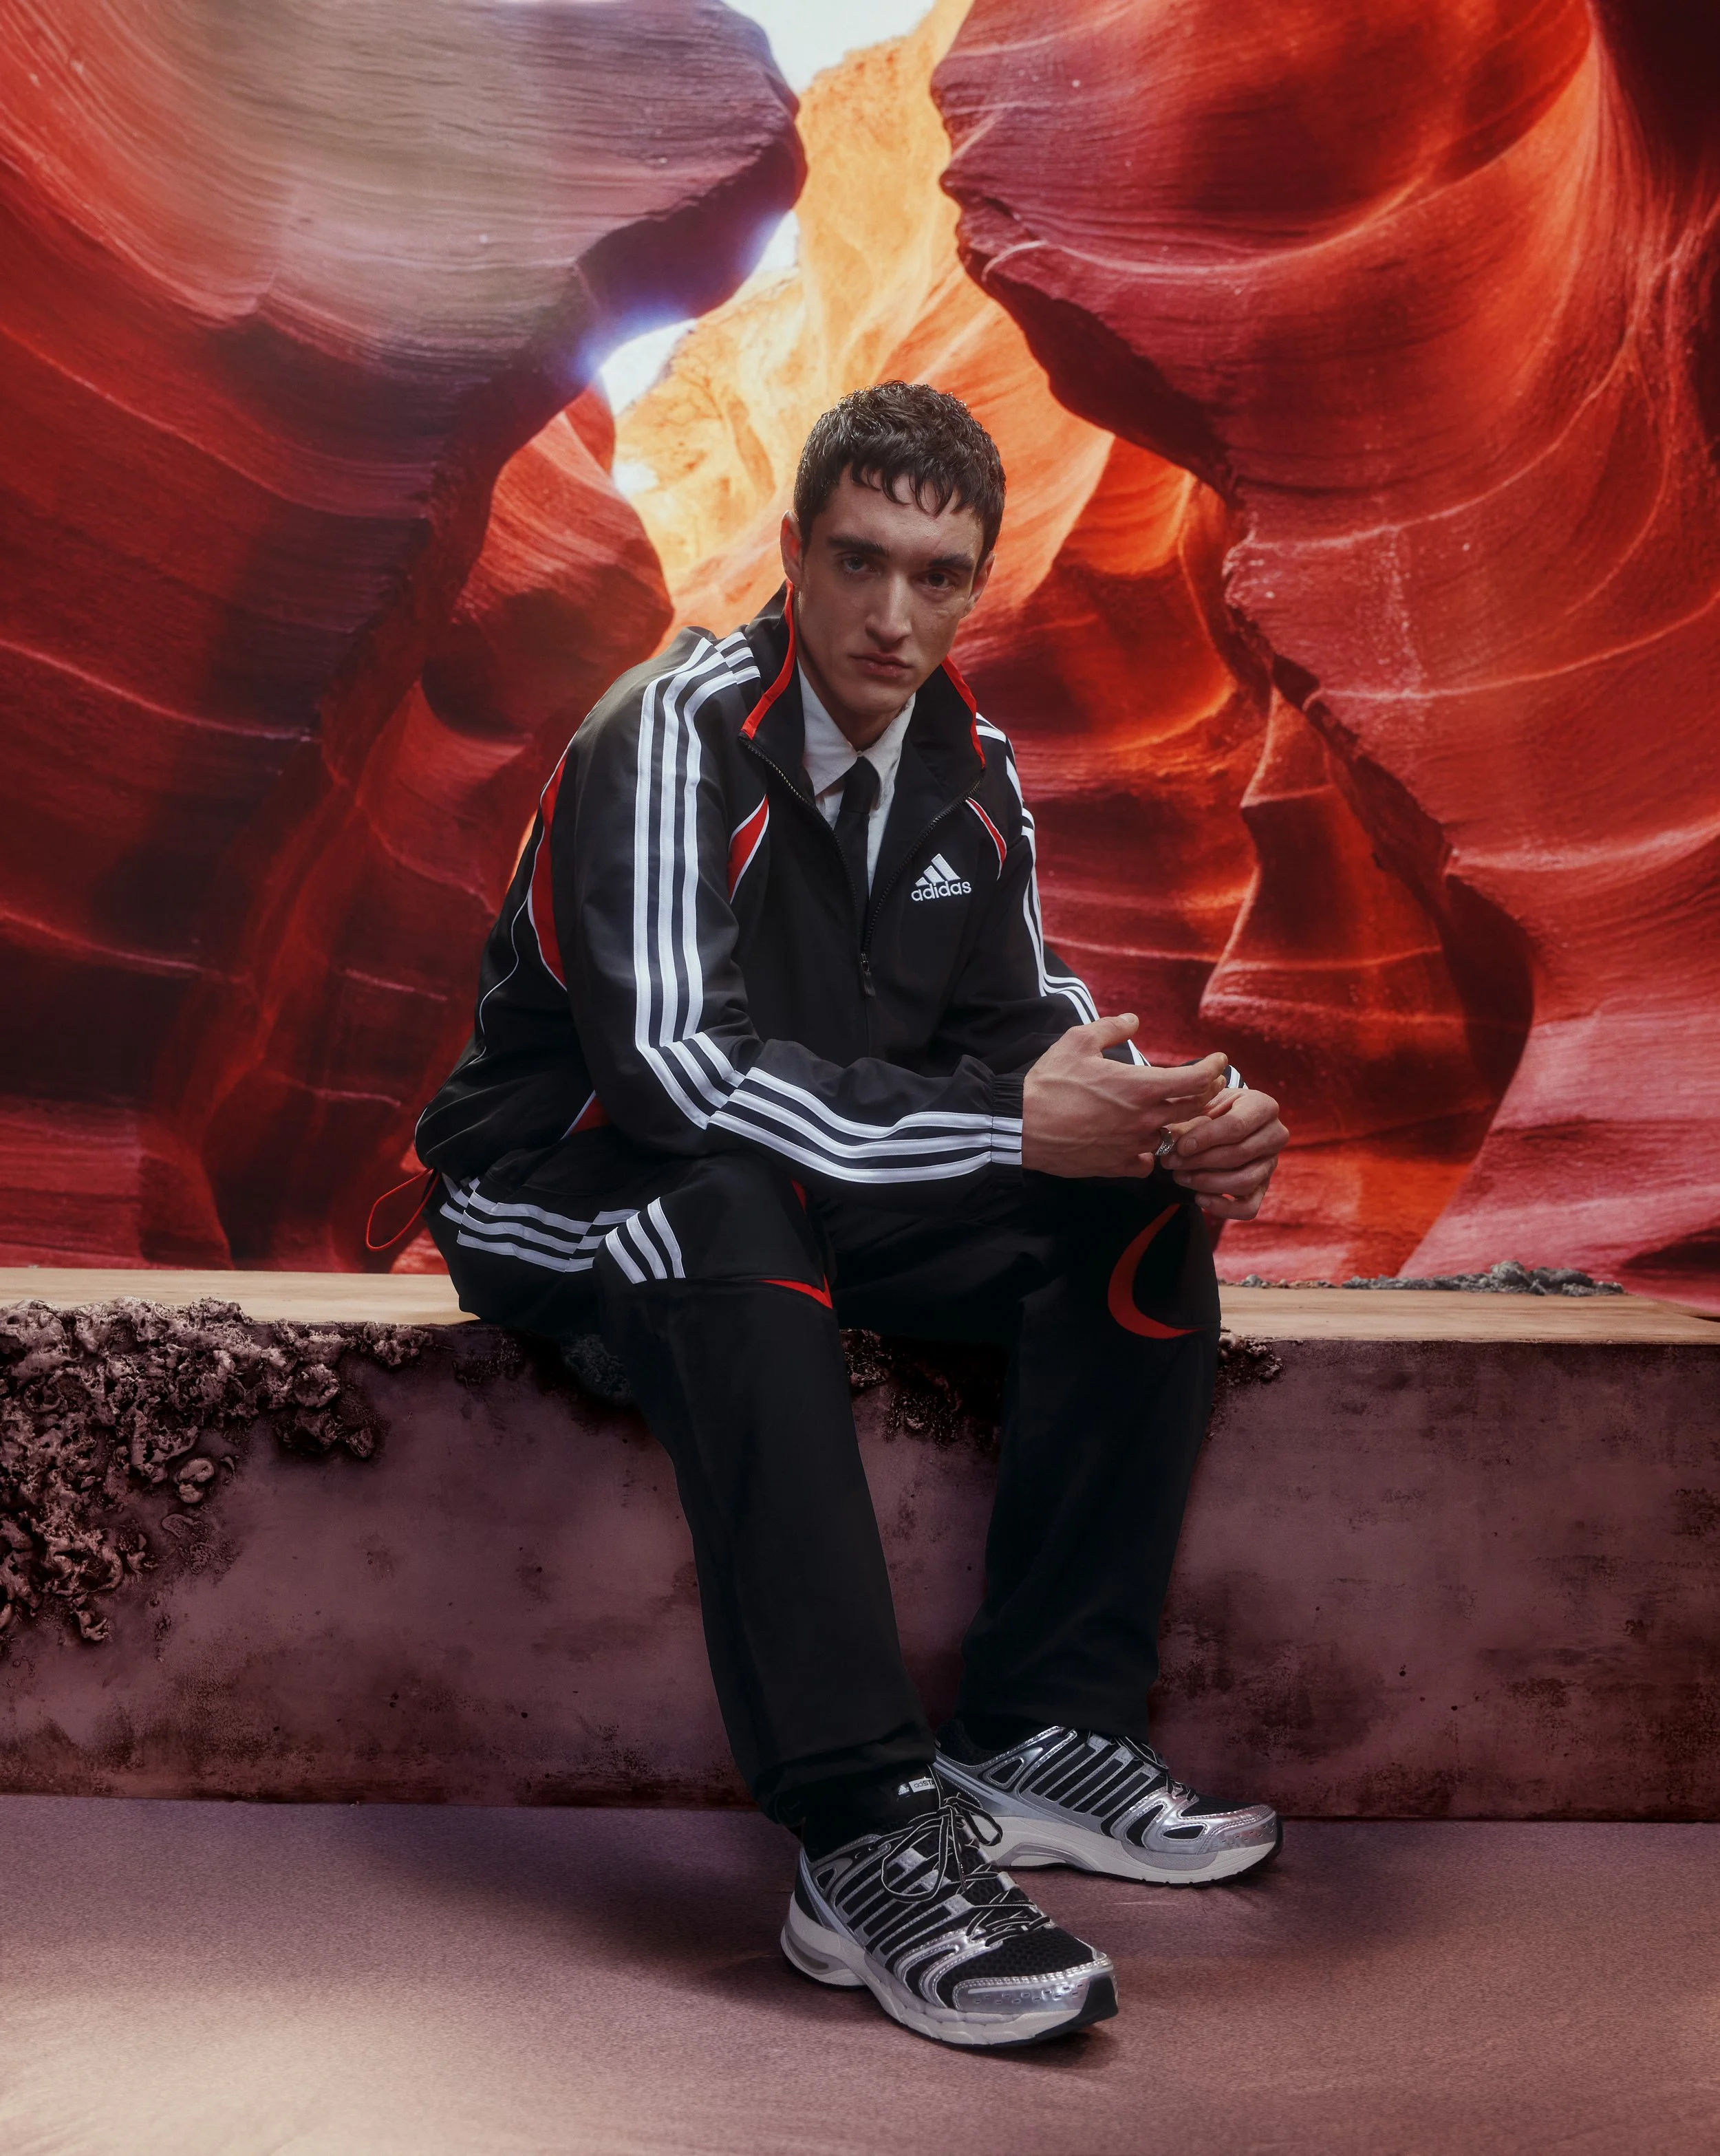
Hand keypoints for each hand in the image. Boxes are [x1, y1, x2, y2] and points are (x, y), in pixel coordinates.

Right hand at [1022, 1018, 1231, 1178]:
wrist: (1021, 1127)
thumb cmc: (1049, 1083)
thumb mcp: (1077, 1042)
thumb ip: (1111, 1028)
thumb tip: (1133, 1020)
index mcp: (1140, 1087)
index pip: (1196, 1080)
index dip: (1213, 1068)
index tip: (1219, 1060)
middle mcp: (1144, 1119)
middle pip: (1193, 1108)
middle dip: (1206, 1093)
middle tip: (1207, 1083)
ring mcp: (1132, 1145)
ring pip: (1169, 1135)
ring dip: (1173, 1122)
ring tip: (1168, 1112)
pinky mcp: (1117, 1166)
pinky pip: (1147, 1161)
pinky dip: (1148, 1152)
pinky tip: (1139, 1142)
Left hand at [1165, 1085, 1287, 1218]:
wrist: (1226, 1121)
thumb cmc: (1213, 1110)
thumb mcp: (1202, 1105)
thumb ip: (1189, 1120)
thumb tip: (1171, 1140)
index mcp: (1263, 1106)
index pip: (1236, 1125)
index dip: (1206, 1138)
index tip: (1181, 1147)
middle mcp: (1275, 1135)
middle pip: (1239, 1154)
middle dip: (1200, 1161)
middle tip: (1172, 1162)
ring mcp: (1271, 1163)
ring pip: (1244, 1181)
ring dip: (1207, 1183)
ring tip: (1180, 1176)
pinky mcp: (1264, 1187)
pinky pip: (1249, 1207)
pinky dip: (1223, 1208)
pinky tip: (1200, 1198)